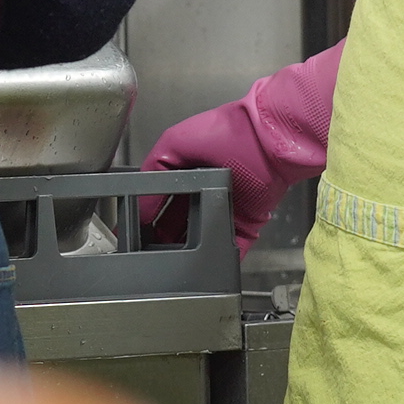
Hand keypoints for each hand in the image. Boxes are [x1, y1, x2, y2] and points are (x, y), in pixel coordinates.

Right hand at [139, 45, 340, 250]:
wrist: (268, 140)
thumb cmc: (225, 132)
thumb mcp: (174, 141)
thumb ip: (153, 168)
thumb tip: (142, 203)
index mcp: (188, 171)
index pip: (162, 200)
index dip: (147, 217)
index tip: (134, 234)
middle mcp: (207, 191)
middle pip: (181, 224)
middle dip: (166, 240)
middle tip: (150, 255)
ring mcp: (228, 209)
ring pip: (205, 238)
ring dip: (191, 252)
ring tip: (173, 265)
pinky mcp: (249, 223)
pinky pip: (235, 247)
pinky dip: (224, 259)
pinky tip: (209, 271)